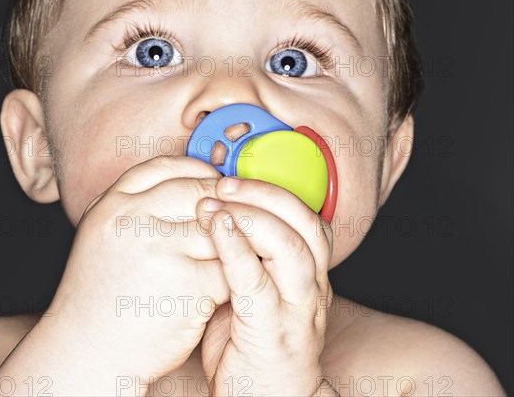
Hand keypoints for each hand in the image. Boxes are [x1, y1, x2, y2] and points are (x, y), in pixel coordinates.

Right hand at [48, 156, 230, 384]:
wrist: (87, 352)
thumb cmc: (101, 297)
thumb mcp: (105, 237)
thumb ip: (138, 209)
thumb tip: (189, 187)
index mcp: (112, 205)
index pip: (166, 168)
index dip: (197, 172)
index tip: (214, 184)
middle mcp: (133, 221)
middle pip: (199, 192)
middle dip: (223, 204)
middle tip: (232, 220)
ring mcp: (161, 251)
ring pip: (221, 229)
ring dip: (231, 242)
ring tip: (230, 255)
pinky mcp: (189, 285)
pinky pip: (229, 268)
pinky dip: (232, 277)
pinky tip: (221, 288)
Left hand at [197, 176, 333, 395]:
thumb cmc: (252, 347)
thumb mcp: (254, 295)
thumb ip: (244, 260)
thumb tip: (213, 220)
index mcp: (306, 274)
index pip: (305, 218)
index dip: (273, 191)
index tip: (237, 175)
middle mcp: (310, 286)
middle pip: (304, 222)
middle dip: (264, 192)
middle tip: (225, 181)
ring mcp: (296, 309)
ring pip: (289, 246)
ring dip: (251, 215)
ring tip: (215, 200)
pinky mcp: (273, 331)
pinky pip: (258, 282)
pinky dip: (237, 249)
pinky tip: (216, 228)